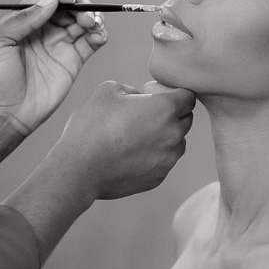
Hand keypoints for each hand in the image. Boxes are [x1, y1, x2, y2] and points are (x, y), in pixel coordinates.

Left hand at [0, 0, 106, 140]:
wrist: (4, 115)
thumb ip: (23, 18)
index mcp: (23, 21)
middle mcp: (43, 30)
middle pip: (69, 5)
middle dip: (79, 3)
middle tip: (83, 14)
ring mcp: (59, 45)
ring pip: (82, 21)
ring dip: (92, 16)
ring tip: (92, 23)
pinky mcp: (72, 62)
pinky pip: (91, 42)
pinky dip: (100, 34)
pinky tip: (98, 34)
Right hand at [47, 80, 196, 200]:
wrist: (79, 169)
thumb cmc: (92, 126)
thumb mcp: (108, 90)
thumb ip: (132, 89)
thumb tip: (139, 99)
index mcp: (164, 109)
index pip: (188, 97)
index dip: (175, 93)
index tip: (157, 95)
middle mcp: (172, 135)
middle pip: (186, 120)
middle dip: (172, 114)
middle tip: (147, 114)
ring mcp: (167, 160)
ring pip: (177, 143)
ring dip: (166, 136)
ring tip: (138, 136)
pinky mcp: (158, 178)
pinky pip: (164, 162)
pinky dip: (154, 156)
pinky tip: (131, 153)